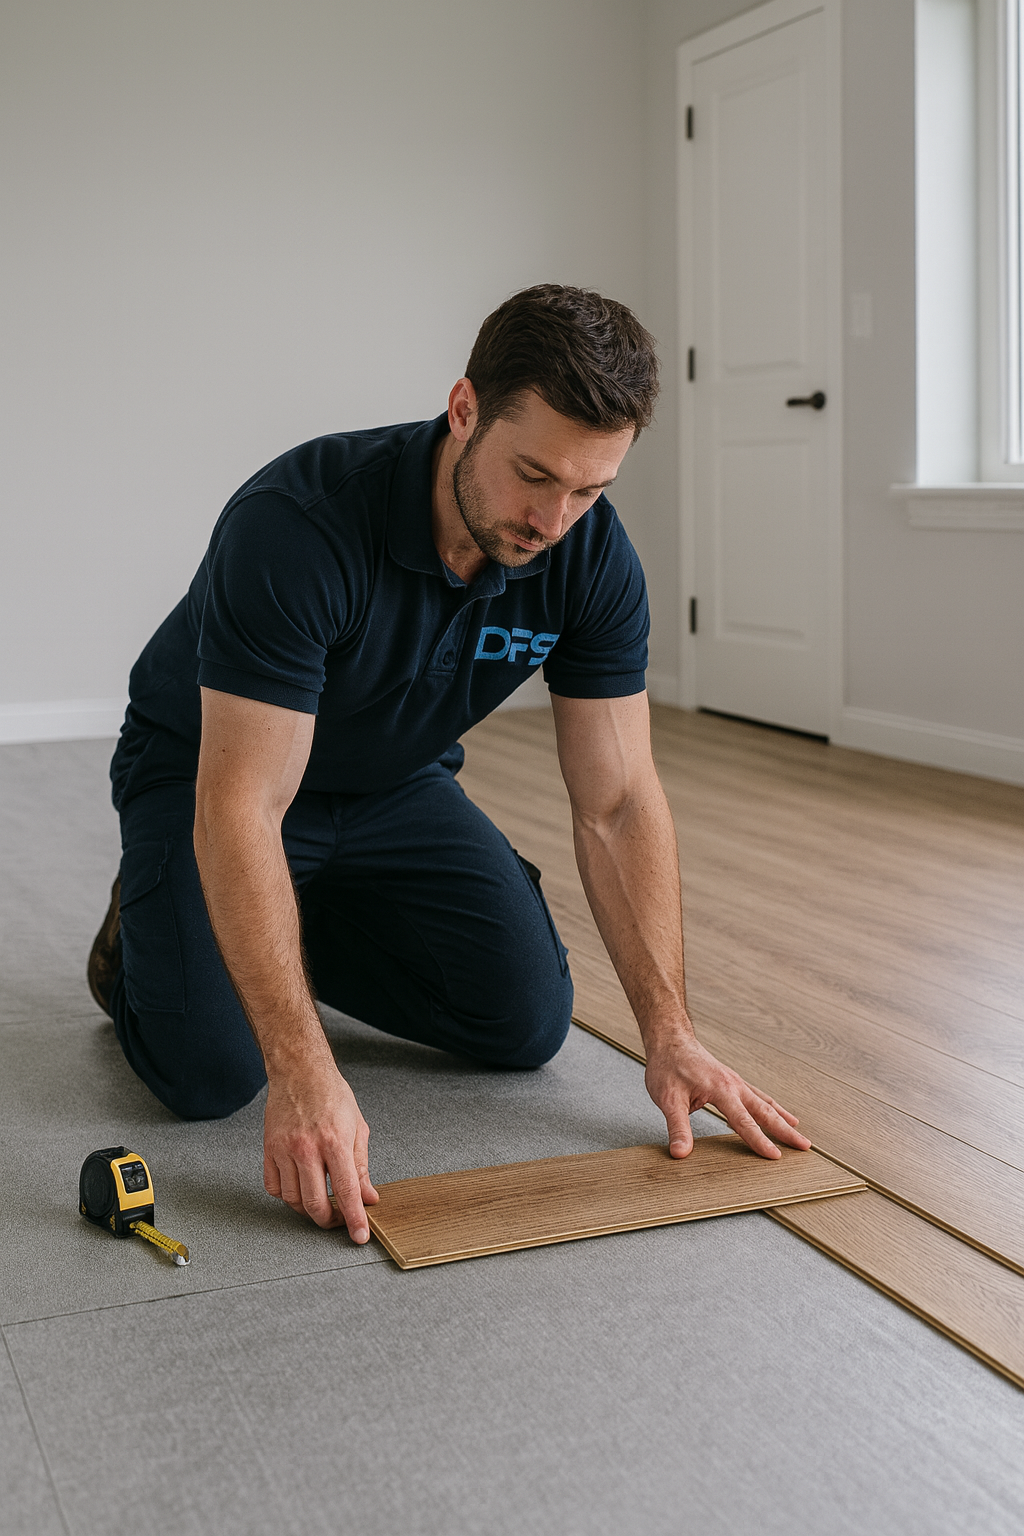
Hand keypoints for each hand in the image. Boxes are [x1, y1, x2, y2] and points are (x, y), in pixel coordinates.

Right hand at [263, 1063, 378, 1239]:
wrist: (300, 1072)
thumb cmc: (332, 1095)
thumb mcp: (358, 1127)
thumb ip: (362, 1166)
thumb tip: (368, 1197)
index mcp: (334, 1141)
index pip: (346, 1191)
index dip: (355, 1219)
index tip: (360, 1235)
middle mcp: (307, 1148)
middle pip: (315, 1204)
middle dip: (330, 1221)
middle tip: (340, 1221)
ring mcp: (284, 1150)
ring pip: (293, 1200)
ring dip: (309, 1210)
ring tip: (322, 1203)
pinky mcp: (268, 1150)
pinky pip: (274, 1188)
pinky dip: (287, 1196)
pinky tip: (300, 1188)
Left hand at [644, 1033, 811, 1159]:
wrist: (670, 1039)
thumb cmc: (668, 1065)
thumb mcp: (668, 1099)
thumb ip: (677, 1127)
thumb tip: (681, 1153)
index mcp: (721, 1089)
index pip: (744, 1121)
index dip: (760, 1140)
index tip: (776, 1156)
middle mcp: (733, 1084)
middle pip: (764, 1111)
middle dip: (785, 1129)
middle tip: (804, 1145)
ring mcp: (734, 1081)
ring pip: (764, 1101)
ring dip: (781, 1117)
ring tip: (797, 1129)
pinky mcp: (731, 1080)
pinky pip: (756, 1094)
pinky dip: (769, 1105)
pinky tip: (775, 1112)